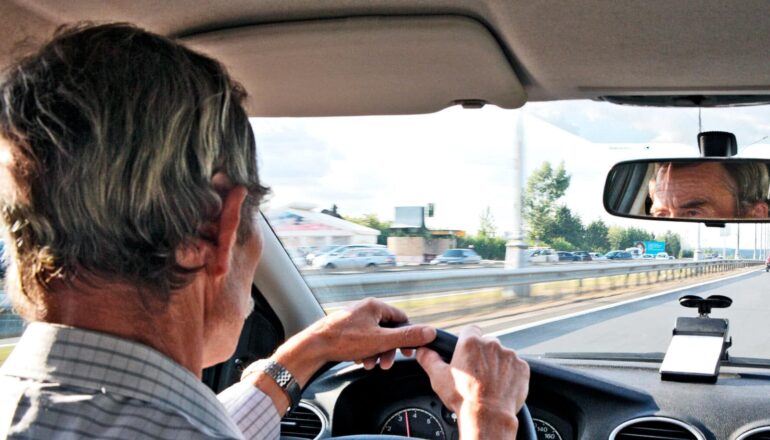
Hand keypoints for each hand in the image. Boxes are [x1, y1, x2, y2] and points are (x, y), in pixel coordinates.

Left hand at [264, 298, 435, 385]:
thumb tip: (430, 332)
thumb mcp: (381, 340)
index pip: (402, 318)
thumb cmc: (344, 340)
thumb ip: (407, 337)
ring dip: (376, 352)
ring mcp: (354, 318)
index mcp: (375, 306)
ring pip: (374, 337)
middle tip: (387, 363)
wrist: (314, 346)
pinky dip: (364, 351)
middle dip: (388, 349)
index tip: (408, 351)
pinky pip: (362, 340)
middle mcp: (365, 309)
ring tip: (370, 364)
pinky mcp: (345, 329)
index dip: (407, 336)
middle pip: (387, 329)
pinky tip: (359, 360)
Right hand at [416, 326, 528, 438]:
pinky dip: (510, 373)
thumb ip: (428, 359)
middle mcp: (492, 344)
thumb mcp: (438, 377)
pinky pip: (516, 366)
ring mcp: (509, 355)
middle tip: (477, 373)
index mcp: (470, 342)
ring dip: (497, 364)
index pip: (471, 330)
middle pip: (487, 343)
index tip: (468, 354)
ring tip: (490, 382)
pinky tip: (502, 385)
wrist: (488, 416)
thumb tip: (422, 350)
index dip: (469, 342)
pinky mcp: (522, 367)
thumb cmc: (463, 397)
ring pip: (502, 355)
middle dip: (483, 355)